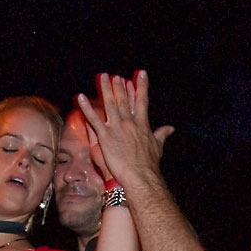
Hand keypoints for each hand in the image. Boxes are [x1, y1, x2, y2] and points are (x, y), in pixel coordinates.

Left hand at [76, 69, 172, 187]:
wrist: (140, 176)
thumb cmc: (149, 165)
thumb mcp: (158, 147)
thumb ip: (162, 135)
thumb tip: (170, 128)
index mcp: (142, 124)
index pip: (141, 101)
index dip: (141, 86)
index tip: (141, 74)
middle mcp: (129, 123)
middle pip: (123, 100)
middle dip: (119, 86)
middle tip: (115, 75)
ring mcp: (116, 128)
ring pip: (109, 104)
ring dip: (105, 89)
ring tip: (102, 77)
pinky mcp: (105, 136)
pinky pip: (93, 119)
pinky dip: (86, 108)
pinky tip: (81, 97)